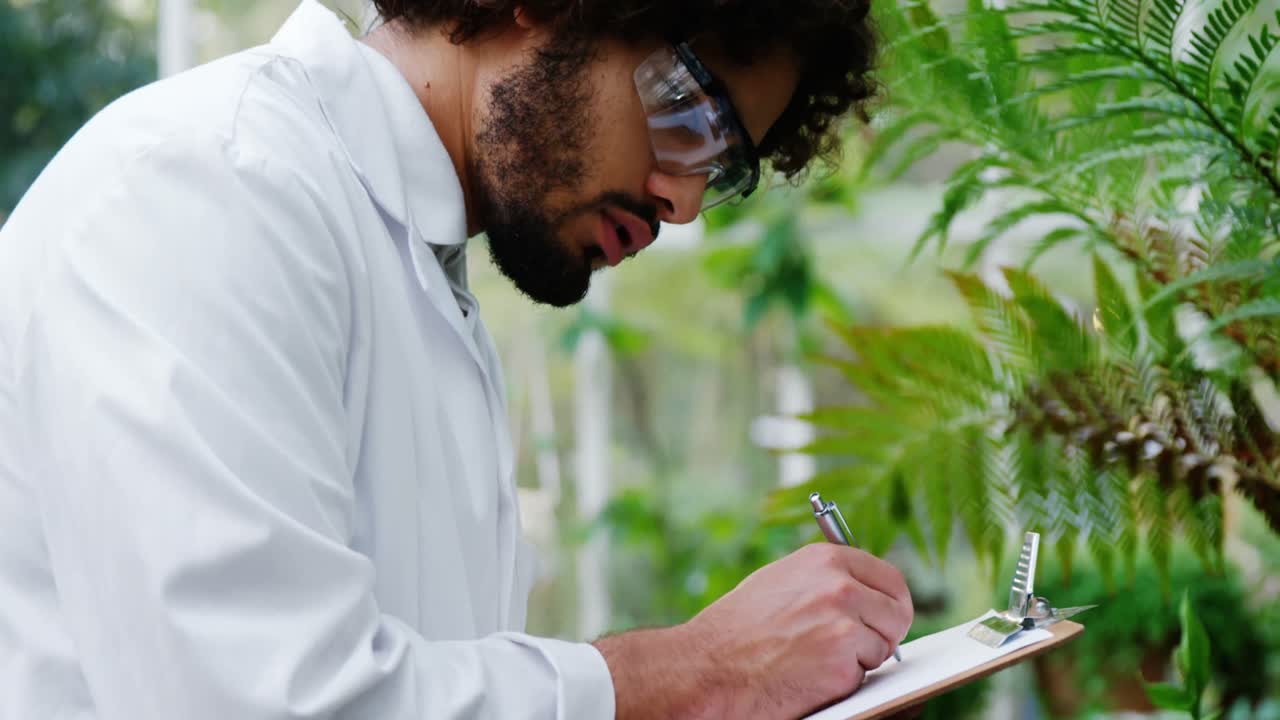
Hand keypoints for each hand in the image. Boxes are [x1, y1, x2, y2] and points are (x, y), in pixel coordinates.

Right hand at [683, 542, 912, 718]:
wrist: (708, 666)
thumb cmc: (737, 628)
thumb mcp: (782, 582)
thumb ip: (825, 579)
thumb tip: (863, 590)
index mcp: (826, 560)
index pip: (890, 579)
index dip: (892, 603)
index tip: (888, 617)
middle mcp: (839, 586)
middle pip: (897, 614)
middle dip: (883, 634)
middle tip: (857, 647)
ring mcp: (843, 624)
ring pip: (883, 647)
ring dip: (860, 659)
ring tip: (816, 658)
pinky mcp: (842, 662)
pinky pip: (864, 675)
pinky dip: (843, 682)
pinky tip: (809, 675)